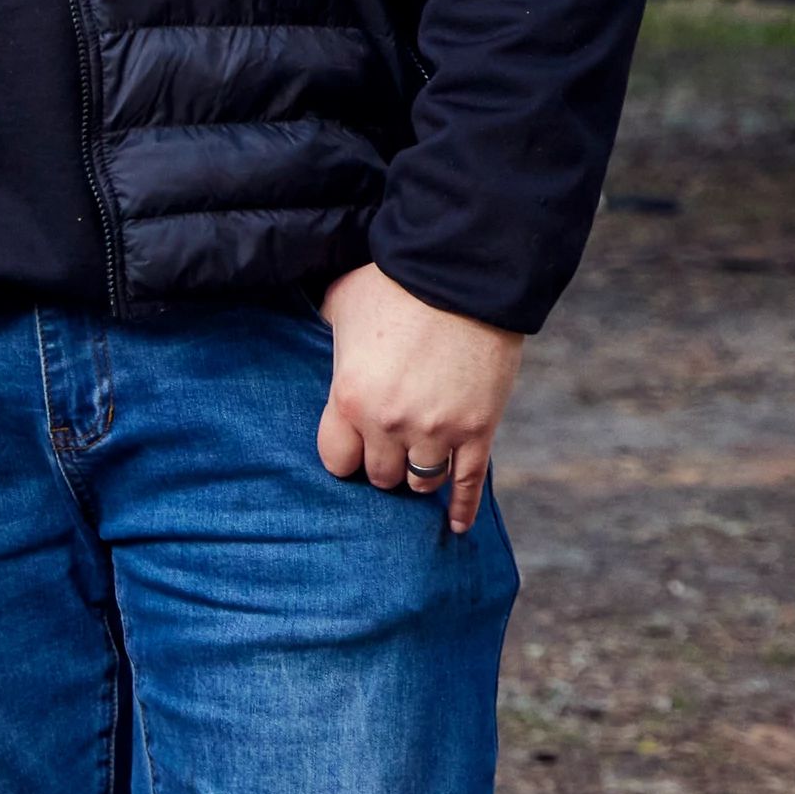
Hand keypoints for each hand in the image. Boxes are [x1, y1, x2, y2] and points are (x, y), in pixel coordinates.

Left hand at [319, 265, 525, 534]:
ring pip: (420, 482)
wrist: (465, 266)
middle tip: (393, 447)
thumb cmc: (395, 278)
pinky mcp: (479, 428)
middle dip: (384, 462)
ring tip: (421, 463)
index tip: (356, 443)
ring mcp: (437, 429)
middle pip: (379, 477)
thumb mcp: (342, 302)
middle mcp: (389, 423)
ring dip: (419, 475)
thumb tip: (315, 333)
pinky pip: (467, 483)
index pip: (336, 461)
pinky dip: (462, 508)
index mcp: (349, 397)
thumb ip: (328, 334)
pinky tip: (456, 526)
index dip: (347, 453)